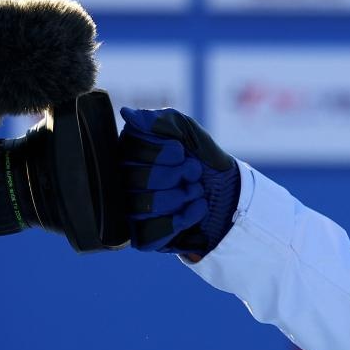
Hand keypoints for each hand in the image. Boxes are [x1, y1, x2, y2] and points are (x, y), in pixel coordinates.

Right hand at [119, 107, 239, 255]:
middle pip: (139, 180)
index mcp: (128, 155)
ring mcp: (132, 211)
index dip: (165, 153)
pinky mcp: (145, 235)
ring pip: (147, 205)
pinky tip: (197, 206)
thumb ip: (161, 121)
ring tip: (195, 189)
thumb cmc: (200, 157)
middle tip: (192, 172)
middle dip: (177, 174)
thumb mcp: (186, 130)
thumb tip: (128, 114)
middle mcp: (123, 183)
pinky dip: (185, 217)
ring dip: (183, 194)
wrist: (226, 190)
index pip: (133, 151)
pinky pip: (154, 231)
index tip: (181, 153)